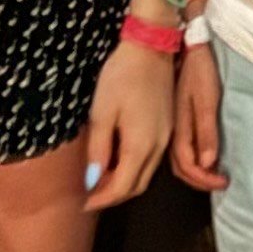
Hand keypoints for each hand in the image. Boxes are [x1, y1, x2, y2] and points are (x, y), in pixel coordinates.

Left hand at [81, 42, 174, 211]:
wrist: (151, 48)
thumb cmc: (121, 77)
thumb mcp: (101, 113)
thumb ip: (99, 149)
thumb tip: (92, 179)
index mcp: (141, 146)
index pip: (122, 187)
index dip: (102, 199)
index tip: (83, 203)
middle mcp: (159, 147)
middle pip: (137, 186)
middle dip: (113, 195)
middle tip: (90, 194)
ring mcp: (167, 137)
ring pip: (146, 174)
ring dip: (125, 182)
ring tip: (101, 179)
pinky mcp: (169, 128)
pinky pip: (152, 160)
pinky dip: (135, 168)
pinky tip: (119, 158)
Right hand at [172, 44, 228, 191]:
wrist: (184, 48)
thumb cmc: (199, 72)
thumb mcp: (206, 100)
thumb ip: (205, 131)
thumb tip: (207, 163)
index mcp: (177, 130)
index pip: (188, 166)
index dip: (204, 179)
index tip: (223, 183)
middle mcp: (170, 133)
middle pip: (180, 168)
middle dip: (199, 181)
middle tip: (219, 184)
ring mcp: (170, 127)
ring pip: (179, 160)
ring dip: (195, 172)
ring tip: (213, 175)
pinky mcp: (173, 120)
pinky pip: (179, 149)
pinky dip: (191, 160)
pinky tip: (203, 157)